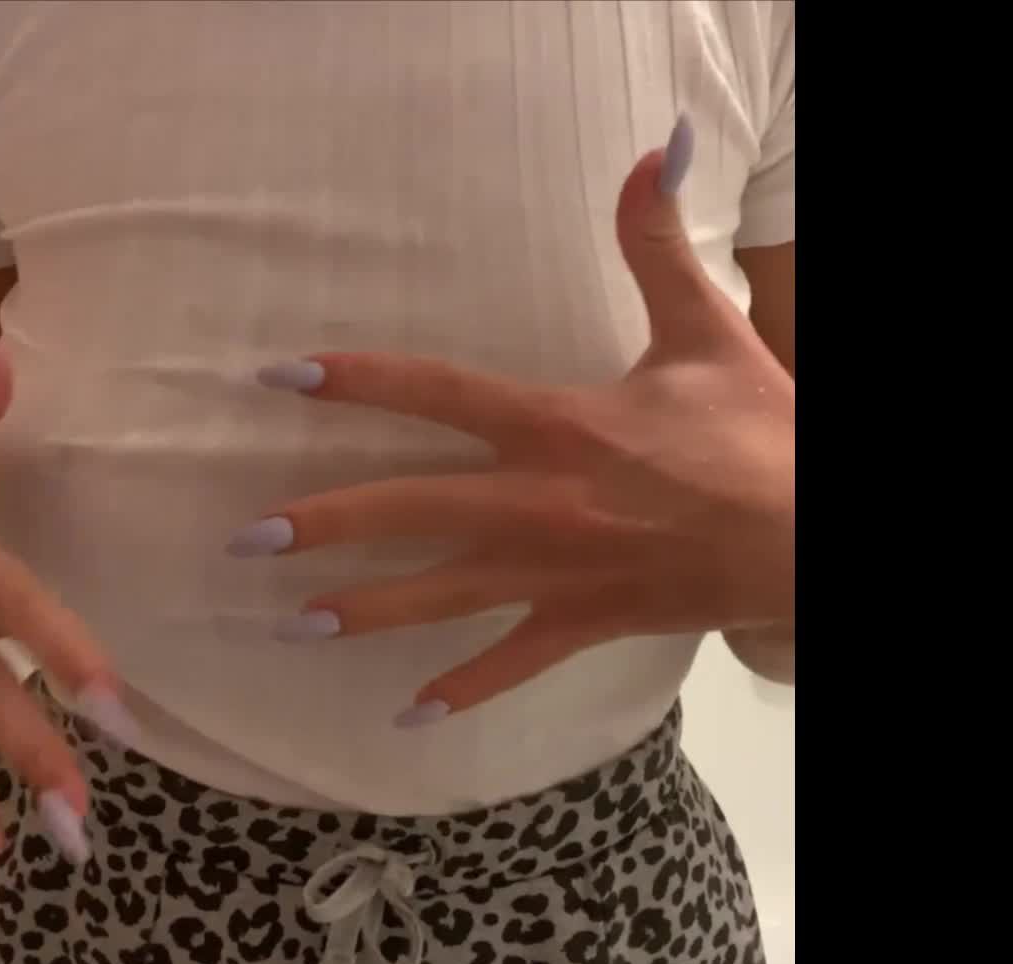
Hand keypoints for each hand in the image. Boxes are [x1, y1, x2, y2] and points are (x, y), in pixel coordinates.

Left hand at [231, 118, 794, 723]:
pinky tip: (410, 717)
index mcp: (555, 426)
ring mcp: (555, 572)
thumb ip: (658, 245)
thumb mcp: (706, 331)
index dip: (358, 381)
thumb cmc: (758, 434)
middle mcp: (537, 503)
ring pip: (442, 597)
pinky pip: (512, 664)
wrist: (815, 535)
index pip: (437, 392)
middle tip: (247, 542)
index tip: (282, 375)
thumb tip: (660, 148)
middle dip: (326, 525)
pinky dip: (464, 691)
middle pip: (411, 510)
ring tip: (295, 625)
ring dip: (365, 612)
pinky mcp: (583, 623)